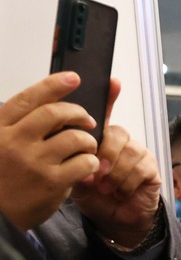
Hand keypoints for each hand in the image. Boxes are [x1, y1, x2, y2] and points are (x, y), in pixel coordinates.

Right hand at [0, 71, 100, 231]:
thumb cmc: (2, 178)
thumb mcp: (0, 146)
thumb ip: (19, 127)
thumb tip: (51, 106)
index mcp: (0, 129)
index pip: (28, 99)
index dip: (53, 85)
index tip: (73, 78)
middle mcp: (15, 141)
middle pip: (55, 113)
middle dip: (78, 112)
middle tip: (87, 119)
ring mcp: (34, 161)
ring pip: (75, 137)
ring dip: (88, 140)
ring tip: (87, 147)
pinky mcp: (52, 181)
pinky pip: (85, 162)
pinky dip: (92, 161)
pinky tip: (88, 166)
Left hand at [71, 81, 161, 249]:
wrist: (114, 221)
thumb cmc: (95, 197)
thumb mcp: (76, 176)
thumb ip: (77, 161)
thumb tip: (81, 152)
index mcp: (101, 140)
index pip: (105, 112)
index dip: (110, 96)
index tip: (113, 81)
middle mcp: (121, 142)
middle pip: (118, 132)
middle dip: (106, 153)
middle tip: (97, 174)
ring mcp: (138, 154)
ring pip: (130, 151)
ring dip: (115, 173)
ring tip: (107, 188)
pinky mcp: (152, 169)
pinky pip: (141, 167)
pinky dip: (127, 182)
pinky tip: (120, 191)